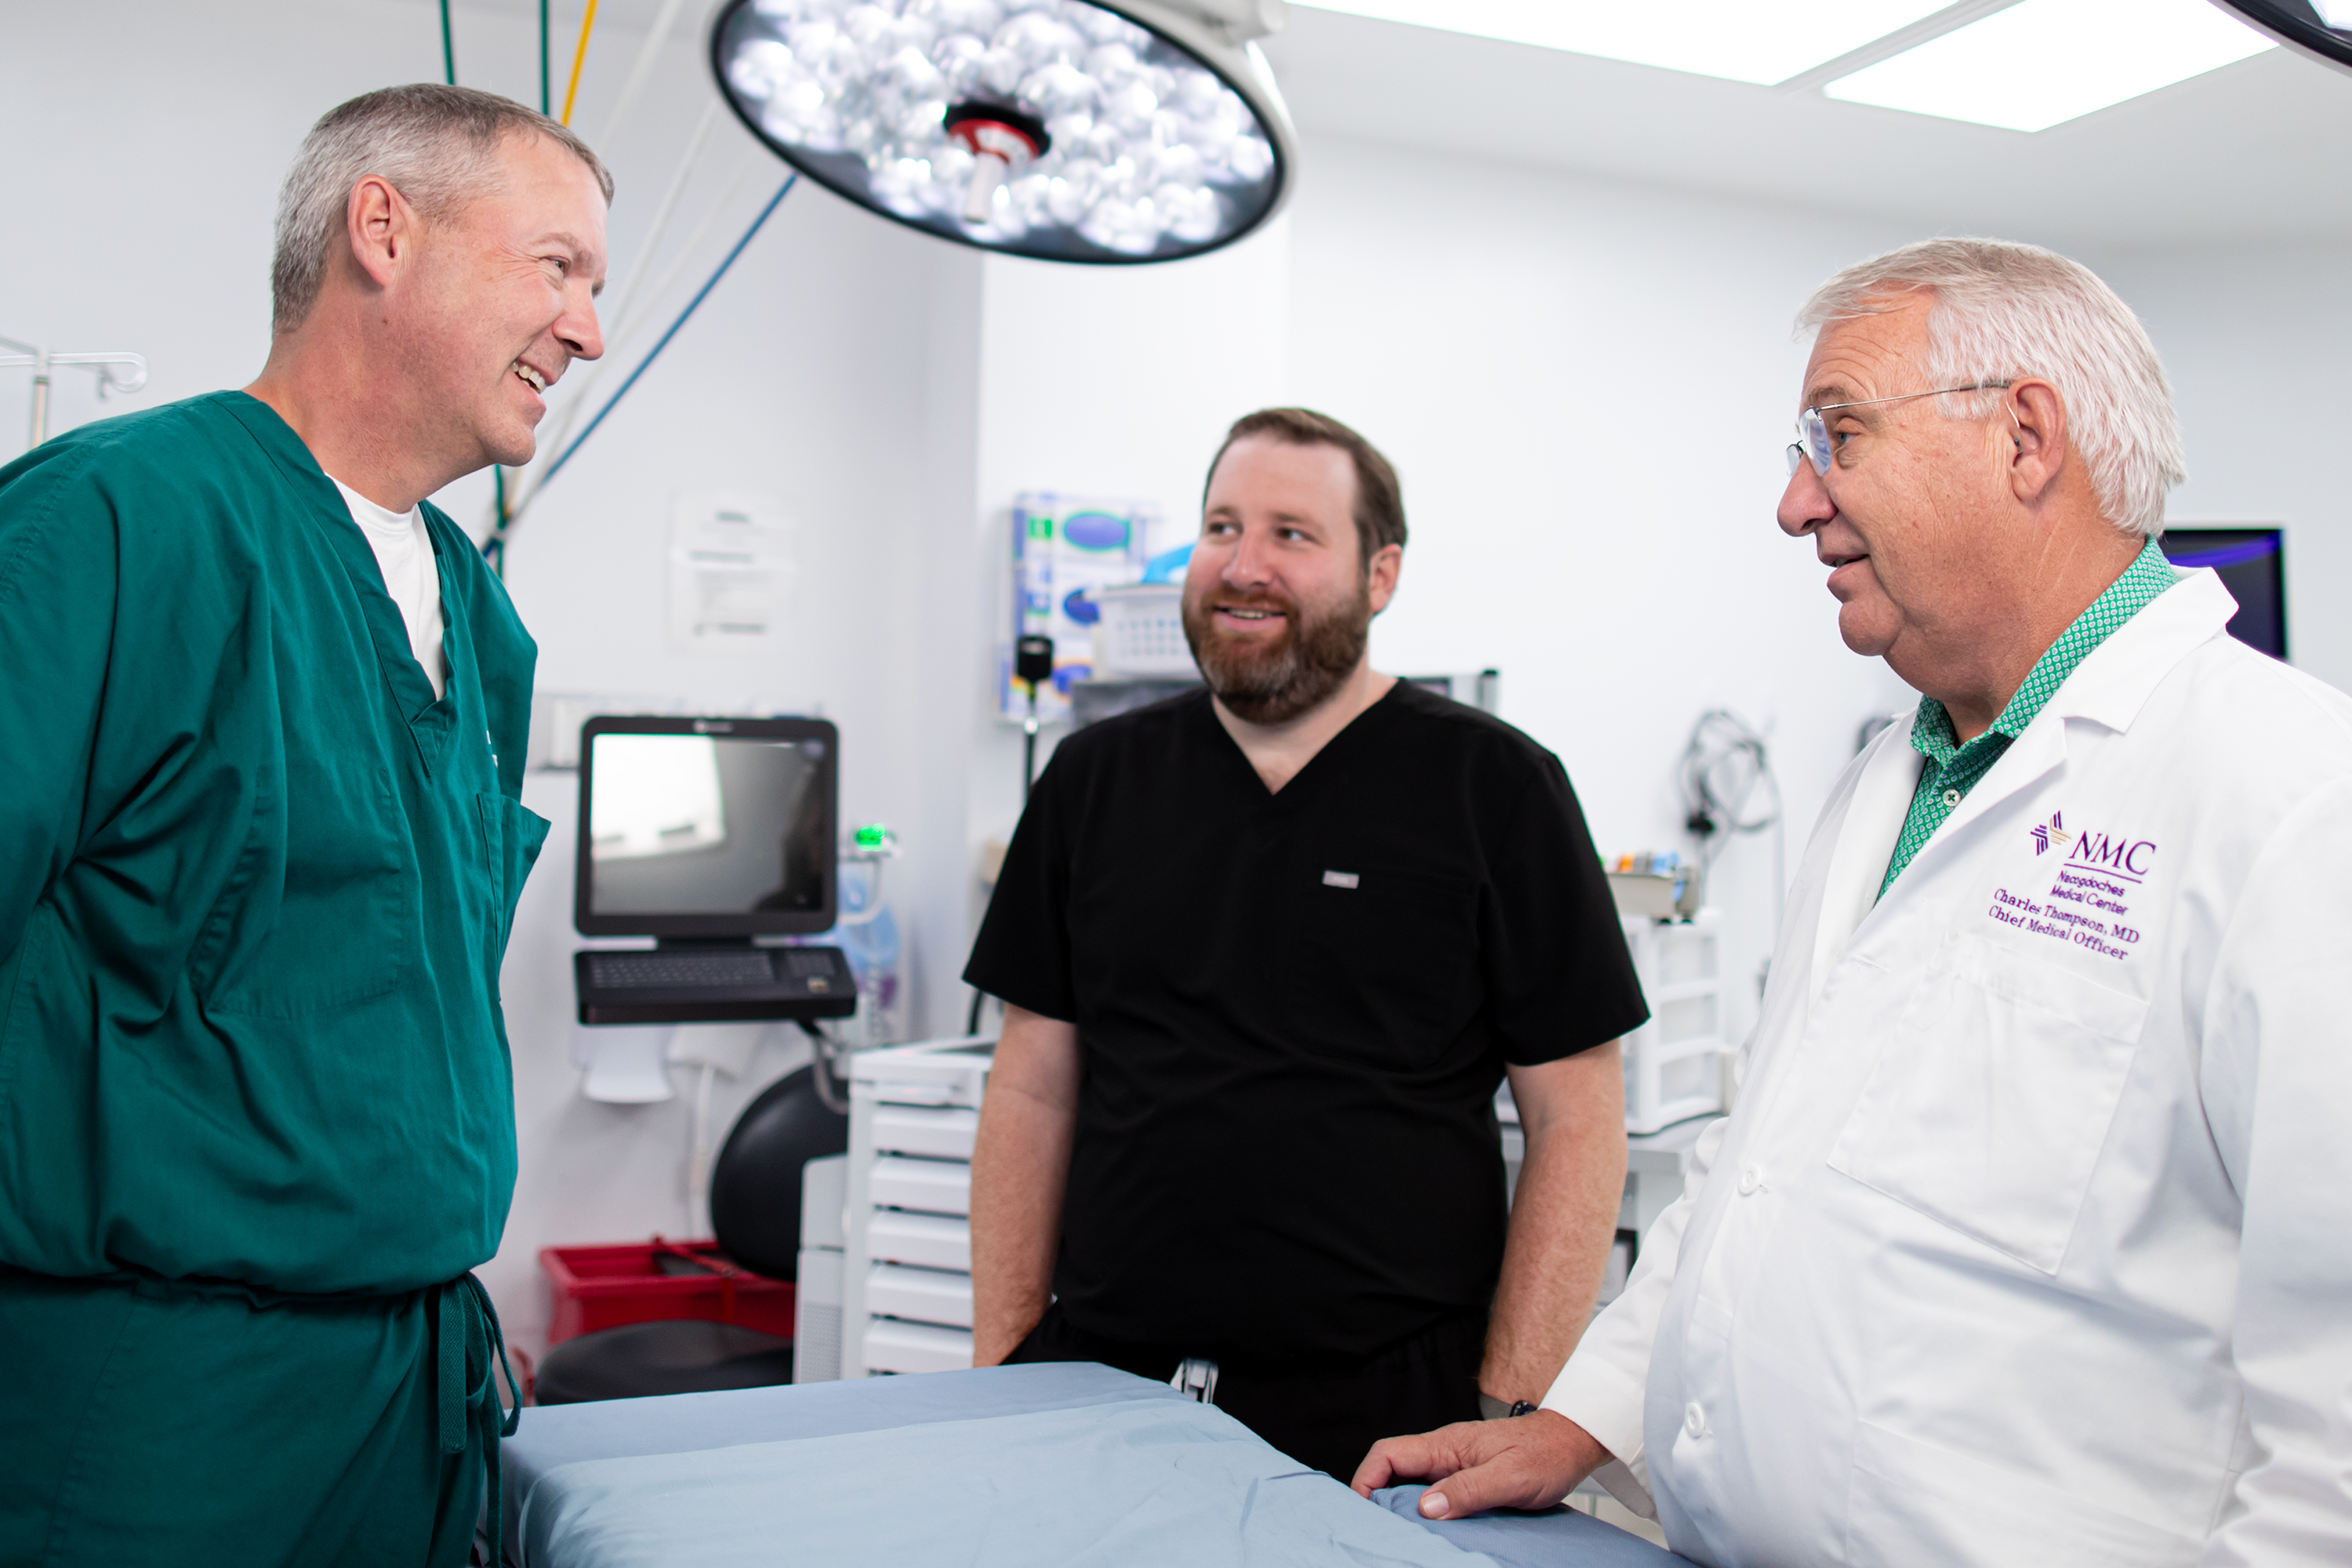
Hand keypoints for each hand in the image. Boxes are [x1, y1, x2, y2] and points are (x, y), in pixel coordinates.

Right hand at [1351, 1409, 1609, 1519]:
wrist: (1571, 1443)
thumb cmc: (1545, 1454)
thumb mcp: (1510, 1478)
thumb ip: (1467, 1490)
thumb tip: (1425, 1508)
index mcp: (1446, 1444)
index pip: (1388, 1454)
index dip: (1366, 1480)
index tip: (1362, 1511)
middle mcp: (1443, 1452)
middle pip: (1392, 1470)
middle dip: (1378, 1499)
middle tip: (1379, 1533)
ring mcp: (1453, 1464)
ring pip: (1411, 1484)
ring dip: (1401, 1509)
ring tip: (1402, 1538)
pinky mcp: (1465, 1477)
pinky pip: (1433, 1493)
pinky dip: (1424, 1512)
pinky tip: (1432, 1533)